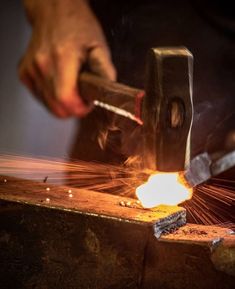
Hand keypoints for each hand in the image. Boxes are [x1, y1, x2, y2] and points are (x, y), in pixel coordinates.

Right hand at [19, 0, 115, 117]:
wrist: (54, 12)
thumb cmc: (78, 26)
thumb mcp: (99, 46)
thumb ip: (105, 71)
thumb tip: (107, 92)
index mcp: (62, 58)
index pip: (66, 99)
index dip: (80, 109)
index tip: (88, 104)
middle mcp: (42, 65)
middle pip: (57, 108)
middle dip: (73, 109)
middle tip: (83, 97)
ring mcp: (30, 70)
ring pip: (48, 105)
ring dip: (62, 103)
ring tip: (72, 87)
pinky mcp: (25, 74)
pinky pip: (40, 97)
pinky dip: (51, 97)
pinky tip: (59, 83)